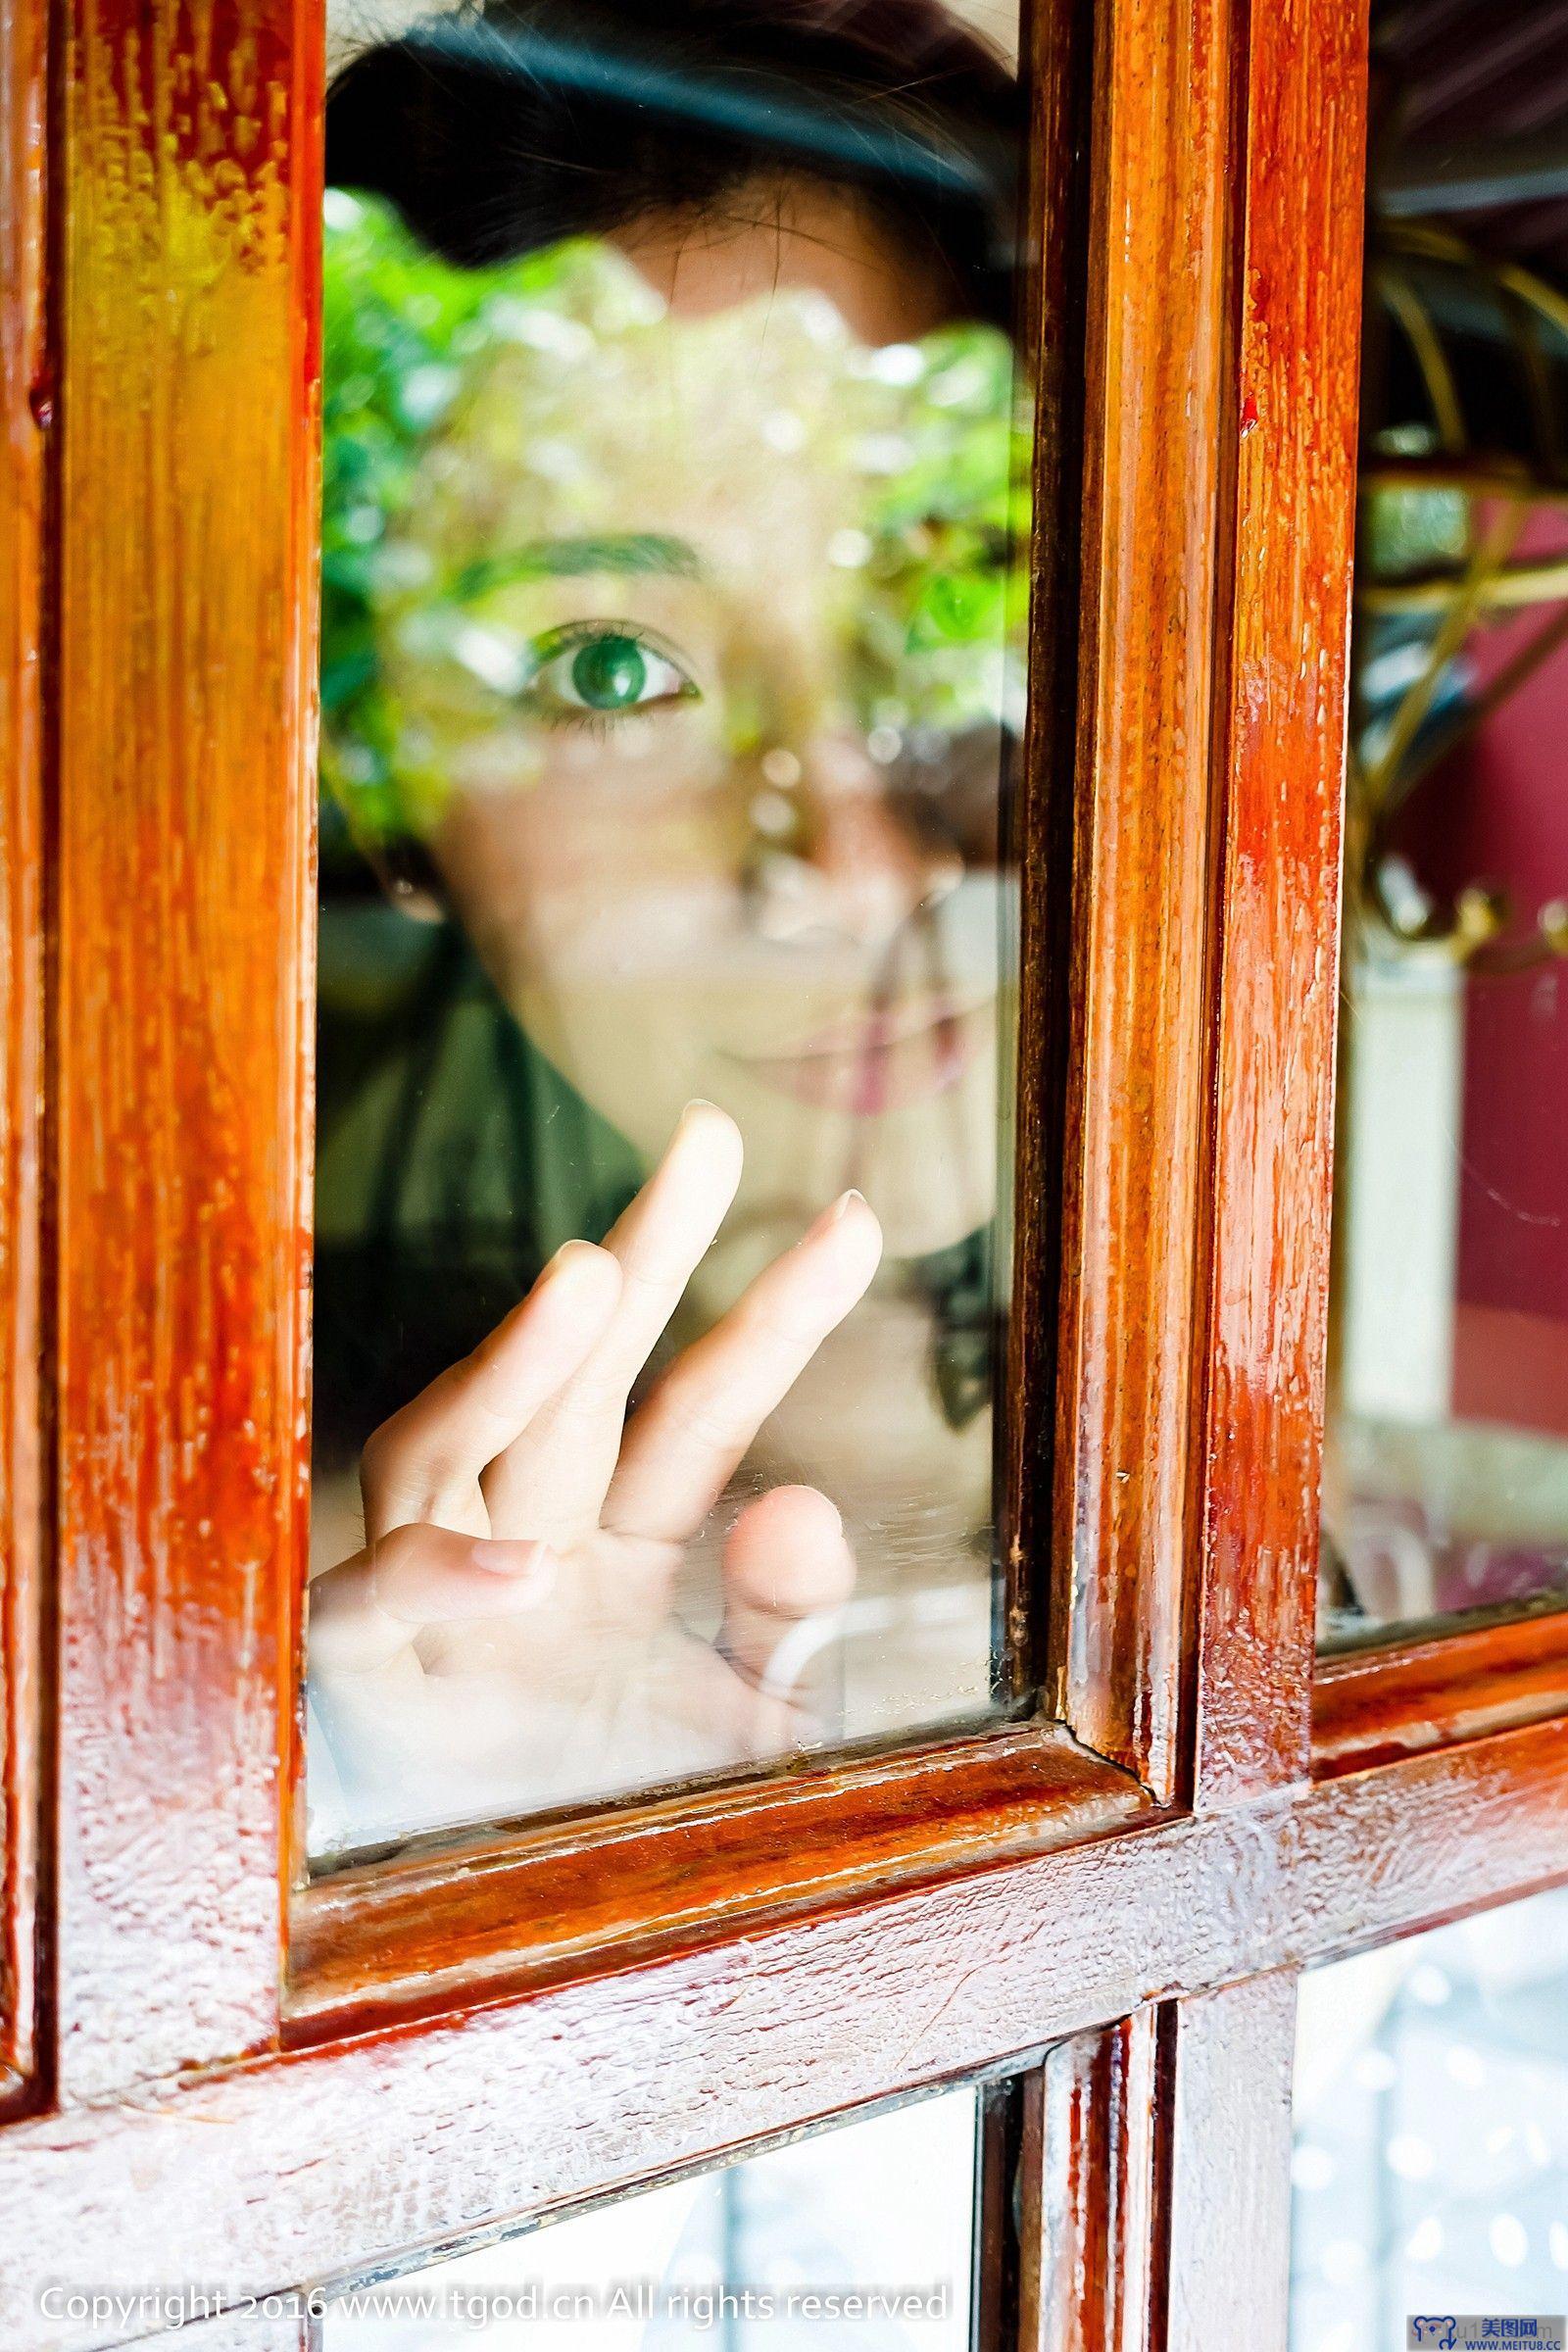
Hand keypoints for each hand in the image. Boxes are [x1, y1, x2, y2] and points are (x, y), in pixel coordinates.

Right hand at [308, 1103, 882, 1838]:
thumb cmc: (599, 1806)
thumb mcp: (738, 1720)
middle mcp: (522, 1534)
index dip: (772, 1315)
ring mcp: (438, 1594)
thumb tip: (803, 1499)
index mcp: (616, 1540)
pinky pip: (378, 1604)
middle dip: (641, 1253)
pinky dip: (440, 1575)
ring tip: (589, 1274)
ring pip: (455, 1440)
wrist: (472, 1940)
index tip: (855, 1217)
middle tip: (706, 1134)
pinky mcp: (371, 1677)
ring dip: (519, 1360)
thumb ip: (784, 1619)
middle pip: (577, 1378)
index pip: (699, 1409)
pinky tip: (519, 1563)